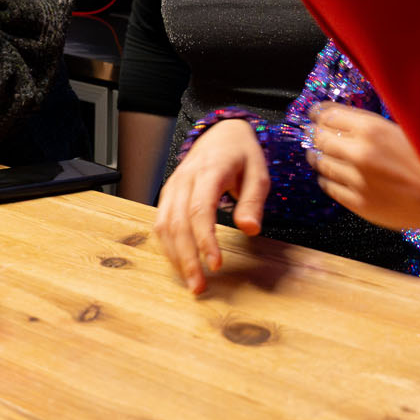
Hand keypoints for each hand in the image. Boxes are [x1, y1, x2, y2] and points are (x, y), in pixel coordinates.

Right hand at [153, 120, 268, 293]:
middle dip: (187, 258)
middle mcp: (185, 179)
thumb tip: (250, 229)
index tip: (216, 265)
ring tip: (191, 281)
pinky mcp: (168, 194)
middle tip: (199, 286)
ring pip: (163, 226)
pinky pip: (160, 223)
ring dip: (175, 257)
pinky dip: (168, 246)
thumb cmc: (242, 154)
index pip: (200, 209)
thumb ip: (253, 201)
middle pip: (177, 223)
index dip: (205, 240)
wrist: (221, 132)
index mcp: (209, 171)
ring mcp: (173, 186)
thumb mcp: (259, 172)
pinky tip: (180, 264)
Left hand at [308, 104, 419, 230]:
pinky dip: (328, 179)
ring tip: (319, 155)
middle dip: (315, 134)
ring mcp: (356, 179)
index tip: (316, 115)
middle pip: (320, 138)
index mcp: (372, 129)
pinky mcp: (357, 202)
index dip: (319, 114)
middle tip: (314, 134)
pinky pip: (330, 187)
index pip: (329, 115)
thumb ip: (372, 127)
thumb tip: (344, 121)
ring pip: (321, 163)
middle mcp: (360, 152)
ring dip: (318, 157)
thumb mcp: (404, 131)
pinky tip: (332, 176)